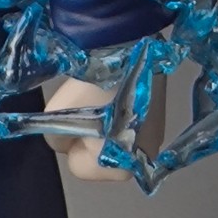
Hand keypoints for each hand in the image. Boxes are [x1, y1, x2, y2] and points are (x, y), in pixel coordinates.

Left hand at [41, 72, 165, 182]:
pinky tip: (120, 92)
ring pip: (114, 140)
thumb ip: (56, 139)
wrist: (130, 47)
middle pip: (99, 155)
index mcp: (120, 169)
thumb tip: (66, 138)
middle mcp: (144, 160)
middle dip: (90, 137)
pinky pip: (130, 125)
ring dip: (106, 126)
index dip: (71, 141)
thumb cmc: (92, 87)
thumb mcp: (56, 118)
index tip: (77, 118)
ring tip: (105, 97)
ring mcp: (157, 139)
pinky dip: (122, 114)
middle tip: (90, 107)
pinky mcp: (162, 117)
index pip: (78, 166)